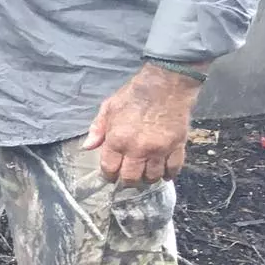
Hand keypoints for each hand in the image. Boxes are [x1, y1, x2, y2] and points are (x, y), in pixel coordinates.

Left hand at [83, 64, 202, 185]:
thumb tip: (87, 147)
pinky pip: (174, 167)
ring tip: (145, 175)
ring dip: (148, 179)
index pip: (110, 169)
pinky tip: (165, 174)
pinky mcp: (177, 145)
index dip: (109, 175)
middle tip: (128, 178)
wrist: (167, 83)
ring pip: (152, 176)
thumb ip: (97, 129)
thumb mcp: (108, 108)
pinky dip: (169, 174)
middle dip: (127, 181)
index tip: (111, 174)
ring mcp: (159, 148)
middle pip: (131, 178)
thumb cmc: (135, 94)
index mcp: (118, 140)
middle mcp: (138, 148)